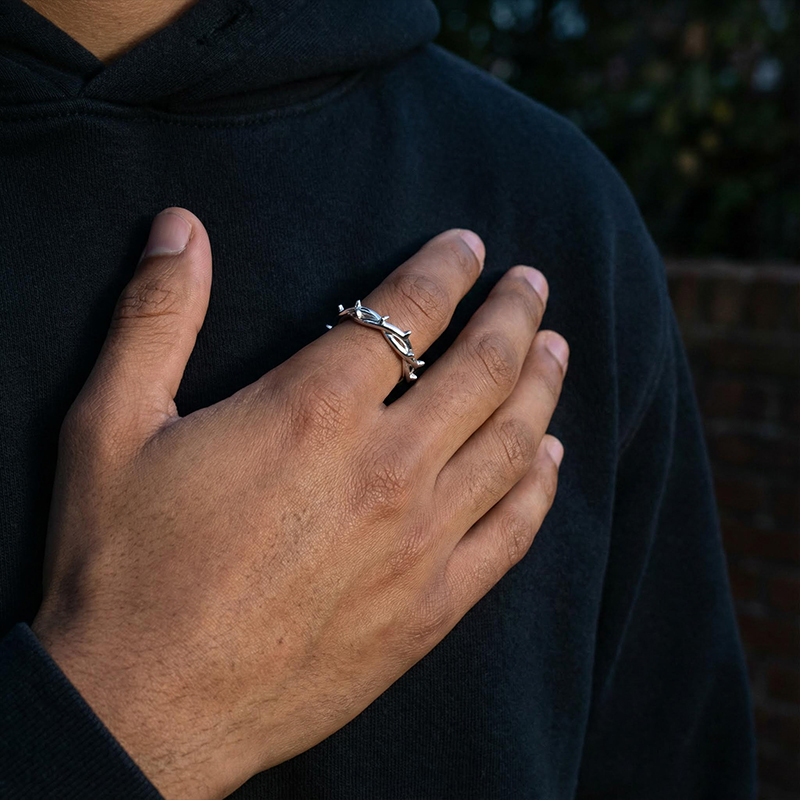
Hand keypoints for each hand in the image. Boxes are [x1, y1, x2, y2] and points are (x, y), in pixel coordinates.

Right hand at [32, 208, 567, 799]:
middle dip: (514, 315)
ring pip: (512, 443)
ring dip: (541, 386)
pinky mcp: (430, 609)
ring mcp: (418, 543)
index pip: (408, 311)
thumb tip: (179, 225)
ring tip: (558, 349)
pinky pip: (511, 534)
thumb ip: (154, 316)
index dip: (446, 266)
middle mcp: (385, 469)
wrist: (144, 709)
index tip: (470, 245)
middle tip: (533, 284)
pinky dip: (539, 487)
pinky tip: (551, 457)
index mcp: (313, 411)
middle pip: (481, 368)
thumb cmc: (121, 565)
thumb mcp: (111, 425)